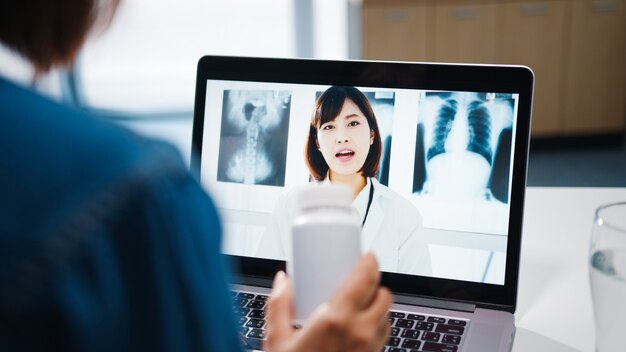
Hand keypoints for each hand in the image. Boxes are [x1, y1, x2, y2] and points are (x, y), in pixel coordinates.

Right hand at [264, 252, 391, 351]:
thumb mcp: (276, 340)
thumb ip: (278, 305)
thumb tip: (282, 280)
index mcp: (337, 320)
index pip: (365, 278)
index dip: (371, 261)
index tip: (368, 255)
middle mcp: (360, 334)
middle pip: (383, 295)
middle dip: (375, 284)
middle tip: (360, 280)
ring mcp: (369, 351)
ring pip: (387, 317)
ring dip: (378, 306)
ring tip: (360, 304)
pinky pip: (383, 337)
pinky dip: (377, 326)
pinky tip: (359, 329)